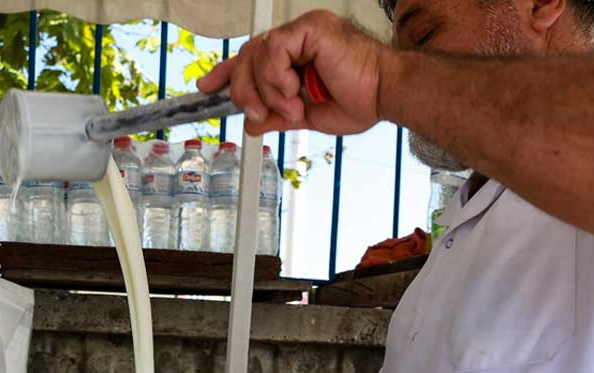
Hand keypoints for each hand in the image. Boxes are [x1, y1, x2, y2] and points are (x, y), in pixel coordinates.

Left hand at [197, 10, 384, 136]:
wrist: (386, 95)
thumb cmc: (360, 100)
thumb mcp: (307, 115)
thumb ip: (277, 115)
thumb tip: (252, 124)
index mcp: (297, 55)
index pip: (252, 57)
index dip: (227, 72)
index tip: (207, 87)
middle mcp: (298, 38)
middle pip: (247, 56)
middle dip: (242, 89)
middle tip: (256, 114)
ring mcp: (304, 30)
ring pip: (257, 54)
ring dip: (267, 90)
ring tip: (292, 107)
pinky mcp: (310, 28)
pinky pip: (273, 50)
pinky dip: (277, 77)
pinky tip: (295, 90)